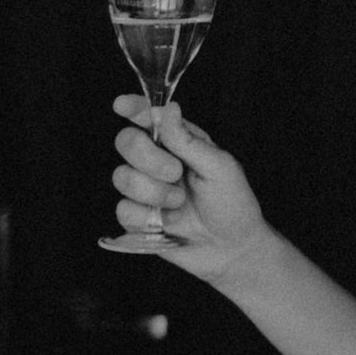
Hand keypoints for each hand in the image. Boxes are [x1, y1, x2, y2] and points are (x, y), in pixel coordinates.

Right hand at [107, 95, 270, 282]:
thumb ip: (189, 141)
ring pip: (122, 177)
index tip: (122, 105)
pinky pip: (123, 209)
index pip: (149, 117)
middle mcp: (157, 161)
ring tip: (180, 203)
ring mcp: (144, 188)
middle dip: (149, 158)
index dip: (133, 108)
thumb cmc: (233, 205)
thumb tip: (169, 110)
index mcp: (179, 143)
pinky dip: (147, 218)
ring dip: (155, 192)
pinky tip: (167, 222)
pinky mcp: (136, 216)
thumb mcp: (220, 168)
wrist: (231, 249)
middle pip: (126, 142)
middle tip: (176, 173)